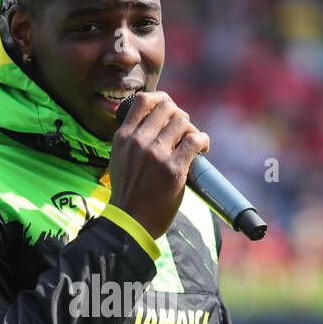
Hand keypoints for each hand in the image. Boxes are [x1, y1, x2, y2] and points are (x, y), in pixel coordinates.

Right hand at [108, 90, 210, 239]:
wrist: (129, 223)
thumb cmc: (128, 194)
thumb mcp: (119, 159)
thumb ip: (132, 140)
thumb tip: (155, 122)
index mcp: (123, 137)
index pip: (143, 100)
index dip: (162, 101)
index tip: (169, 111)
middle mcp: (138, 142)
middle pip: (167, 107)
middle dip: (179, 115)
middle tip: (183, 131)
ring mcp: (156, 154)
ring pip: (183, 121)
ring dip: (192, 129)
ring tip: (193, 143)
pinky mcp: (173, 169)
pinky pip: (195, 139)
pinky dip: (203, 141)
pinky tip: (202, 149)